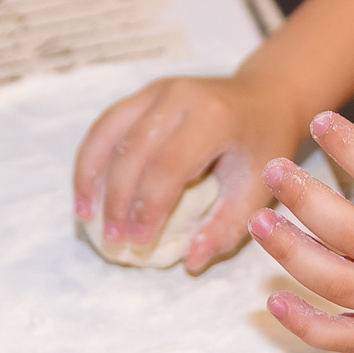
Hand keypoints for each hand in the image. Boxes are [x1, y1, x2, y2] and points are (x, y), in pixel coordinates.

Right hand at [73, 73, 310, 272]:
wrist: (268, 98)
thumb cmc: (263, 147)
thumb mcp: (258, 189)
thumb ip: (226, 227)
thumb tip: (190, 262)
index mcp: (213, 118)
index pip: (168, 166)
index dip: (147, 208)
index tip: (139, 244)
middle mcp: (180, 97)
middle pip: (133, 150)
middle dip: (117, 200)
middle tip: (113, 240)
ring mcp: (158, 90)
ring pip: (109, 133)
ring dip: (92, 177)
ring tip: (86, 218)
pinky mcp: (144, 94)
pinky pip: (107, 125)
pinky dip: (91, 158)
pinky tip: (86, 191)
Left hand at [252, 101, 353, 352]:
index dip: (351, 148)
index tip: (320, 122)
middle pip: (353, 235)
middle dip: (306, 201)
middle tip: (274, 170)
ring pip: (340, 286)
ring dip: (292, 255)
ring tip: (260, 222)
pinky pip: (346, 339)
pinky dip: (307, 327)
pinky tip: (273, 301)